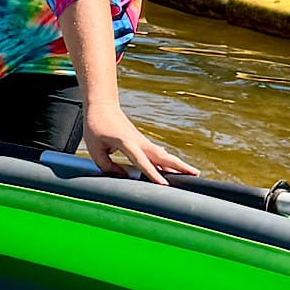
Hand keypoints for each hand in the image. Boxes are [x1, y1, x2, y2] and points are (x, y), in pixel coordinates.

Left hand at [83, 104, 199, 185]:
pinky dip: (168, 162)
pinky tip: (175, 170)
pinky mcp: (142, 142)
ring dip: (177, 164)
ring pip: (162, 154)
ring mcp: (142, 141)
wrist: (102, 106)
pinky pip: (157, 154)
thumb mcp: (95, 149)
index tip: (164, 184)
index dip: (152, 172)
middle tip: (194, 174)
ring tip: (193, 173)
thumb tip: (123, 178)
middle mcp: (138, 141)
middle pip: (160, 155)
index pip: (140, 159)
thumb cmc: (96, 126)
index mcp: (125, 141)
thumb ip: (107, 166)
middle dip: (178, 165)